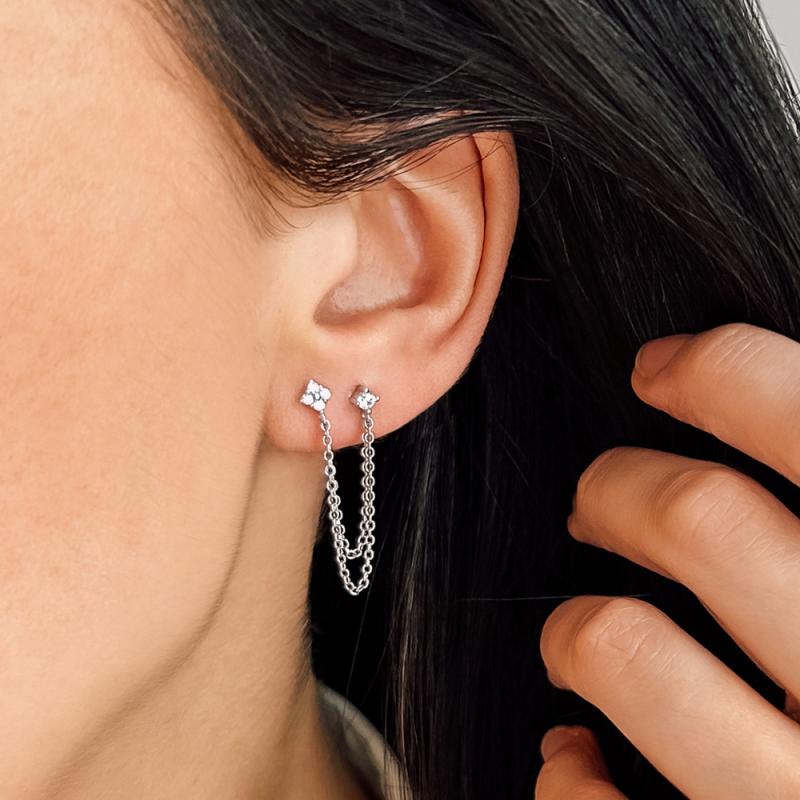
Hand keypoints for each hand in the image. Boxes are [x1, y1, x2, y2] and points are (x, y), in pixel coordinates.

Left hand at [535, 323, 799, 798]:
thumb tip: (732, 383)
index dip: (717, 370)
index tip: (660, 369)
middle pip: (696, 514)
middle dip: (616, 486)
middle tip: (599, 500)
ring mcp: (794, 793)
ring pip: (618, 645)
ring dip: (577, 628)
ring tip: (582, 635)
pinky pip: (586, 799)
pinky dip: (566, 768)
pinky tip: (583, 753)